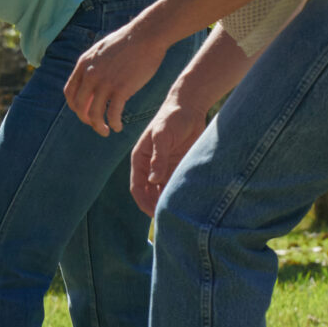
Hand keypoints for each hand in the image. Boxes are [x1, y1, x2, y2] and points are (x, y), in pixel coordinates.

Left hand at [65, 21, 161, 135]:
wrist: (146, 36)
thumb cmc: (128, 42)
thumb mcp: (101, 51)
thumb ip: (94, 66)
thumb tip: (92, 78)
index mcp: (83, 65)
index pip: (70, 92)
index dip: (75, 106)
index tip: (83, 112)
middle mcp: (90, 75)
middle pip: (79, 106)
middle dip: (85, 119)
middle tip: (95, 125)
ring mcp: (105, 83)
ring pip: (94, 113)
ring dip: (98, 126)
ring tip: (105, 131)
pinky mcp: (121, 89)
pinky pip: (113, 113)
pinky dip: (114, 123)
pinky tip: (118, 127)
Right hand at [129, 95, 205, 215]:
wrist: (190, 107)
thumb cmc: (172, 117)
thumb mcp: (162, 136)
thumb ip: (159, 158)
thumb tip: (153, 179)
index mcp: (140, 159)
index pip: (137, 186)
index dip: (143, 201)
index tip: (153, 213)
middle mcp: (150, 165)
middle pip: (149, 192)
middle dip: (155, 205)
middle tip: (167, 219)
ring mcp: (164, 166)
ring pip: (163, 190)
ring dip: (167, 201)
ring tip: (178, 214)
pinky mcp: (178, 165)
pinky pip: (176, 183)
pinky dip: (179, 193)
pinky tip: (186, 202)